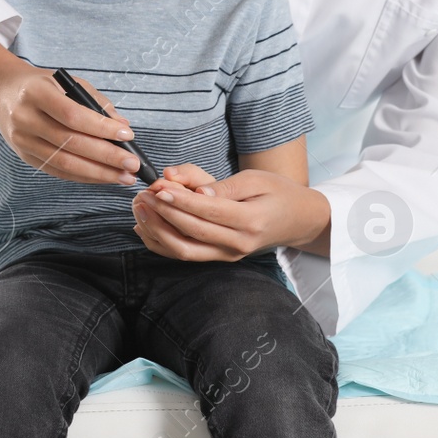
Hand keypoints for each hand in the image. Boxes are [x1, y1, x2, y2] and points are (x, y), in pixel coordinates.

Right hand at [0, 32, 140, 184]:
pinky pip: (57, 171)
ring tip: (124, 176)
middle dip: (106, 156)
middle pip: (70, 143)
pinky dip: (83, 176)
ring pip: (64, 162)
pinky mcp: (25, 156)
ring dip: (98, 173)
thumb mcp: (67, 83)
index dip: (101, 127)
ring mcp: (22, 141)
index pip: (72, 115)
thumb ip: (95, 103)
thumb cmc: (41, 85)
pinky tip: (103, 177)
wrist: (1, 93)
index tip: (128, 135)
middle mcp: (25, 118)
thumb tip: (123, 126)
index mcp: (35, 93)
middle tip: (132, 164)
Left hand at [132, 168, 330, 261]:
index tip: (159, 187)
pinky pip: (185, 255)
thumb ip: (225, 186)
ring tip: (140, 208)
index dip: (181, 199)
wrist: (297, 219)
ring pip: (184, 250)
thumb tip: (197, 191)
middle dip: (163, 213)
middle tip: (144, 194)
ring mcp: (229, 255)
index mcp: (250, 221)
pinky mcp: (220, 258)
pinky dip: (161, 243)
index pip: (208, 211)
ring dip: (157, 230)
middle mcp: (238, 243)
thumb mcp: (256, 179)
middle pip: (192, 232)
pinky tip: (145, 227)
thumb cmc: (277, 193)